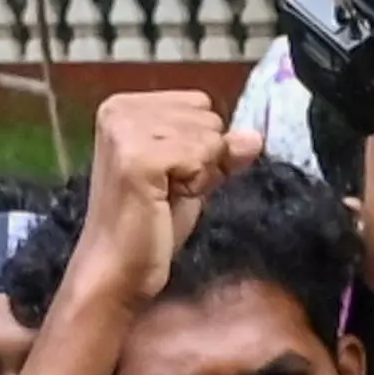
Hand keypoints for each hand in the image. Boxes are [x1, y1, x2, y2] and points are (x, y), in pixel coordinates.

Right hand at [66, 90, 258, 313]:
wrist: (117, 271)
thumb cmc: (148, 227)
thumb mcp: (191, 177)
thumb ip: (220, 151)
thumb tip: (255, 136)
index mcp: (124, 106)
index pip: (200, 103)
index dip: (201, 144)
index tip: (172, 176)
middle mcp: (119, 110)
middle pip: (207, 117)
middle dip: (202, 159)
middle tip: (169, 190)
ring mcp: (125, 131)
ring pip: (209, 136)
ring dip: (199, 174)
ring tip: (165, 196)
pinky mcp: (137, 157)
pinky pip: (200, 157)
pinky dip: (195, 184)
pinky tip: (167, 200)